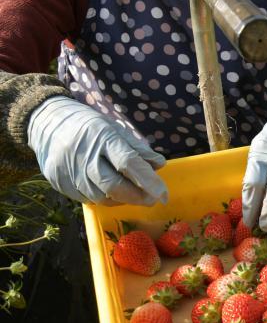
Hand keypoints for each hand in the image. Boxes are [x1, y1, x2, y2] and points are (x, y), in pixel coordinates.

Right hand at [27, 95, 167, 205]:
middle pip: (114, 186)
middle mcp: (84, 155)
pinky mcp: (59, 183)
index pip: (128, 162)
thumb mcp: (114, 128)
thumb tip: (159, 165)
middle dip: (137, 196)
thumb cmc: (88, 126)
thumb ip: (137, 148)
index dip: (148, 181)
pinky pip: (87, 199)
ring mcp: (69, 171)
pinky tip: (111, 192)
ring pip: (101, 197)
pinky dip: (104, 198)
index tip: (163, 194)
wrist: (48, 123)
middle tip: (151, 199)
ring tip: (131, 193)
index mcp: (101, 137)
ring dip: (122, 199)